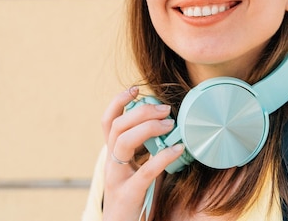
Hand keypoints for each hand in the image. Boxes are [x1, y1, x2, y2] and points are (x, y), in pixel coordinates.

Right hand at [101, 87, 184, 220]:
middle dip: (141, 111)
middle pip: (117, 126)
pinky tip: (179, 150)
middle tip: (165, 109)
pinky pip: (145, 170)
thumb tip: (170, 127)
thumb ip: (148, 150)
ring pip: (123, 142)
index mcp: (113, 154)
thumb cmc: (135, 198)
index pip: (108, 121)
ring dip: (148, 128)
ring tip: (170, 125)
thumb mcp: (138, 169)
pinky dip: (163, 157)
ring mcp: (117, 178)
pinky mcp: (129, 193)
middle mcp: (111, 163)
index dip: (118, 101)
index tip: (136, 89)